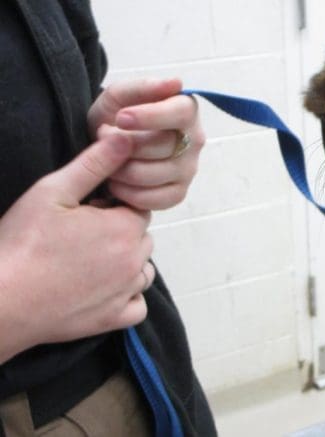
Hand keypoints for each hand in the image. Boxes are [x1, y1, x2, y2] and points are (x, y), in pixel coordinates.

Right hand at [0, 134, 153, 362]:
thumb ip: (95, 164)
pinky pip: (137, 305)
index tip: (81, 214)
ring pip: (142, 269)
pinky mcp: (114, 319)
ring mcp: (127, 292)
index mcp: (125, 227)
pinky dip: (125, 297)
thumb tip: (125, 137)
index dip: (109, 208)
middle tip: (75, 238)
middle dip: (117, 233)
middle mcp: (135, 260)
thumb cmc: (23, 242)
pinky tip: (99, 290)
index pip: (136, 207)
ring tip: (83, 263)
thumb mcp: (53, 191)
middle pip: (140, 237)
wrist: (1, 300)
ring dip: (124, 263)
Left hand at [88, 78, 205, 209]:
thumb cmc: (115, 118)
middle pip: (164, 146)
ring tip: (106, 162)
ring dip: (121, 170)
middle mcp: (194, 141)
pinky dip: (128, 193)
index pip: (181, 113)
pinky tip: (116, 182)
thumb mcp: (118, 97)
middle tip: (103, 140)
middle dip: (125, 145)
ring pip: (154, 174)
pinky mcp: (178, 194)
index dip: (150, 117)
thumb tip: (176, 83)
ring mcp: (188, 170)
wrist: (106, 146)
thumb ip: (142, 87)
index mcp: (186, 112)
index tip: (121, 118)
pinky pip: (154, 199)